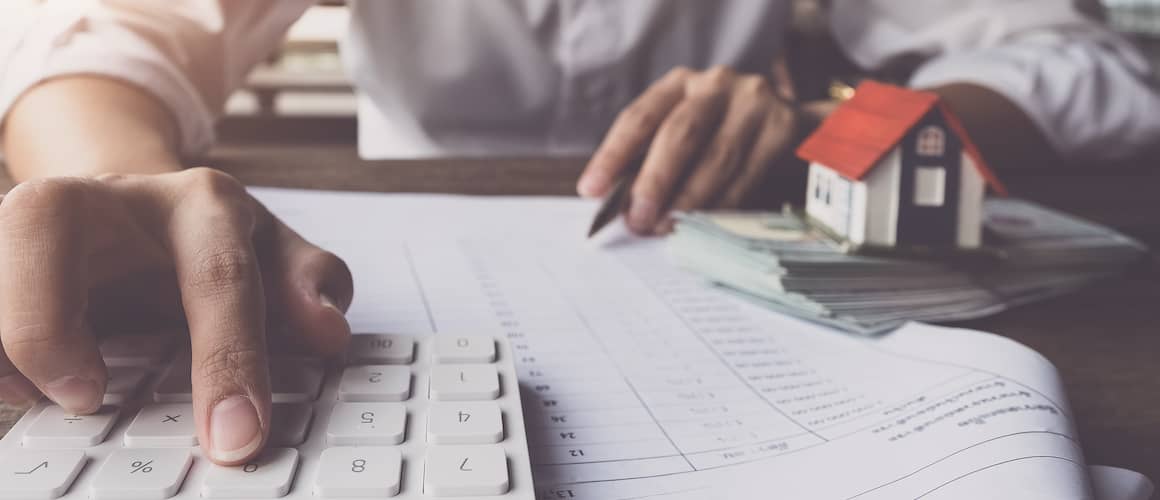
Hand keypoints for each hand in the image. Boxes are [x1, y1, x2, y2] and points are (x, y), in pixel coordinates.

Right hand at [0, 168, 352, 464]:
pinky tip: (15, 386)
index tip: (237, 436)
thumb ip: (310, 283)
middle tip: (87, 399)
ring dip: (1, 331)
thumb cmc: (214, 247)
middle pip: (45, 221)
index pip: (216, 275)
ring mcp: (34, 221)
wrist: (140, 217)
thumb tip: (327, 330)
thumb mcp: (277, 256)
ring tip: (36, 396)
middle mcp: (106, 197)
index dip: (228, 358)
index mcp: (200, 203)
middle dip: (49, 318)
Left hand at [577, 65, 798, 233]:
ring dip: (687, 201)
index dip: (613, 155)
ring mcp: (753, 102)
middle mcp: (716, 85)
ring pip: (716, 158)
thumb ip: (652, 161)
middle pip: (679, 134)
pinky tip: (702, 224)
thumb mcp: (686, 134)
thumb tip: (619, 206)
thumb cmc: (721, 135)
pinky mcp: (783, 126)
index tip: (591, 190)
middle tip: (637, 220)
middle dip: (654, 182)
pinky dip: (721, 205)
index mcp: (679, 84)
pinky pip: (747, 175)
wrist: (791, 124)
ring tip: (665, 228)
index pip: (639, 117)